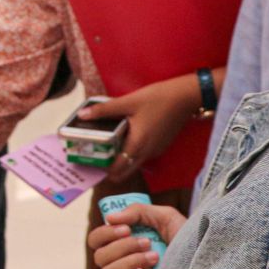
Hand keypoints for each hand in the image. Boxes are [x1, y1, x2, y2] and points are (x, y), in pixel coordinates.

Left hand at [83, 73, 205, 182]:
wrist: (186, 96)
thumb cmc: (158, 99)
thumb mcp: (128, 102)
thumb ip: (104, 110)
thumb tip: (82, 115)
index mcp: (138, 146)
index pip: (118, 170)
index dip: (104, 171)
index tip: (91, 165)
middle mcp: (147, 153)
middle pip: (126, 171)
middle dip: (110, 169)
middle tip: (96, 157)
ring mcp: (156, 150)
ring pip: (134, 163)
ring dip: (121, 160)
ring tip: (105, 147)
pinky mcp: (160, 145)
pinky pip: (142, 155)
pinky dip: (131, 152)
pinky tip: (123, 138)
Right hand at [88, 202, 185, 268]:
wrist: (206, 262)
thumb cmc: (187, 240)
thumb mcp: (166, 217)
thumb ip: (138, 211)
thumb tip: (109, 218)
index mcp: (124, 244)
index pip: (96, 240)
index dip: (105, 233)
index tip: (126, 228)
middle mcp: (122, 264)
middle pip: (99, 257)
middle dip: (121, 246)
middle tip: (146, 242)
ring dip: (128, 261)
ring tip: (154, 256)